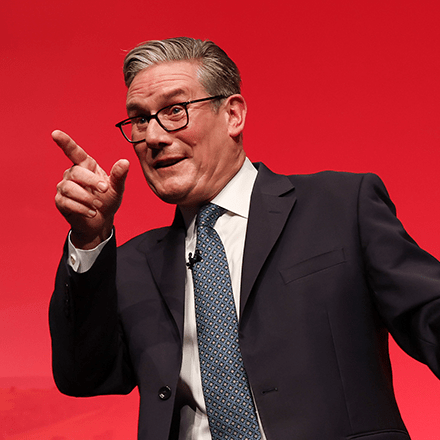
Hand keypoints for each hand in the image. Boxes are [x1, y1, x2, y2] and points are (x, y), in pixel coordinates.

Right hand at [53, 130, 129, 248]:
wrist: (101, 221)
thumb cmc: (107, 201)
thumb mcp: (117, 189)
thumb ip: (119, 176)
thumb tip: (125, 162)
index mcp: (86, 166)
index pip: (74, 152)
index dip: (65, 142)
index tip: (55, 133)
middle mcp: (72, 174)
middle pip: (76, 173)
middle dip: (91, 181)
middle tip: (104, 189)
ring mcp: (64, 187)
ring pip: (69, 188)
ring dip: (87, 198)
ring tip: (98, 205)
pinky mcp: (60, 201)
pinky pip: (67, 202)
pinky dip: (82, 209)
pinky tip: (91, 213)